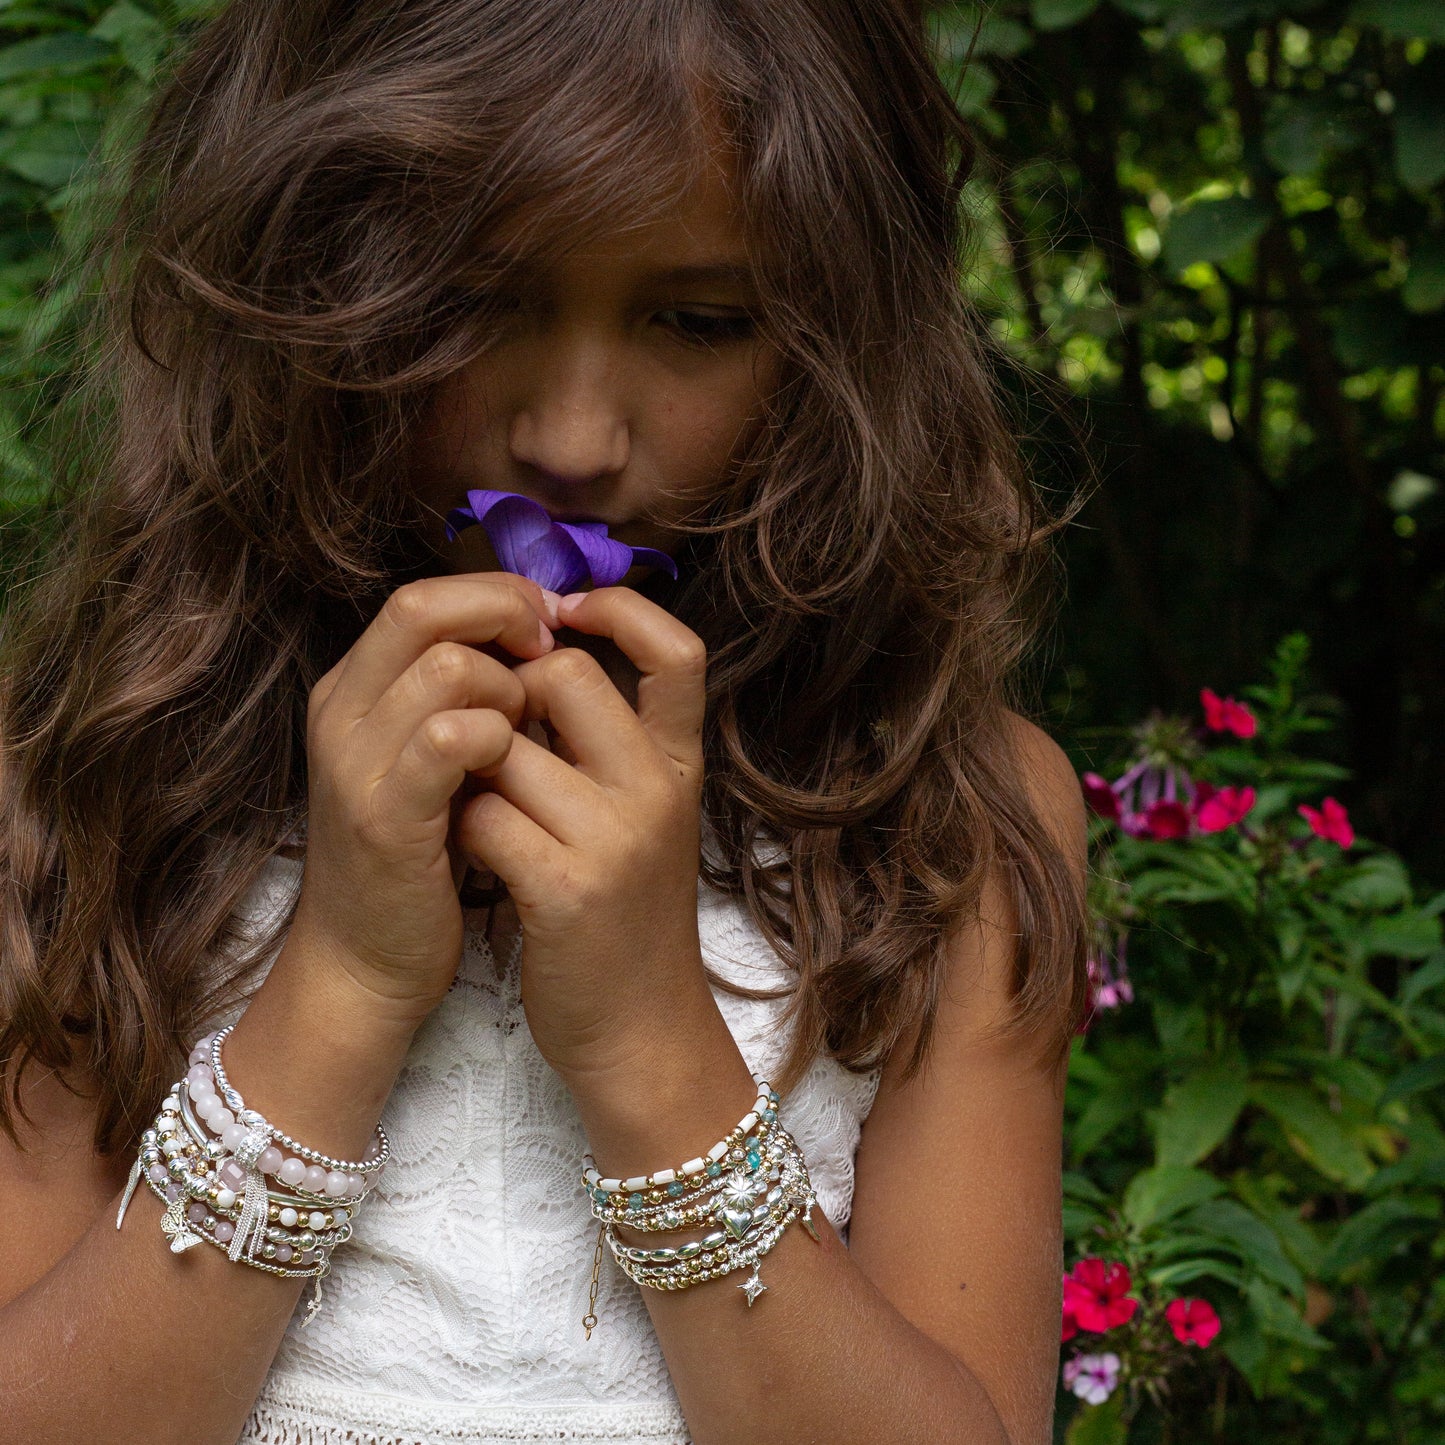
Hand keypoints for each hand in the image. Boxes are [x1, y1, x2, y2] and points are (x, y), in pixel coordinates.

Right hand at [291, 573, 554, 1025]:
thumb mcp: (430, 759)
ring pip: (444, 667)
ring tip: (525, 730)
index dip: (493, 596)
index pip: (420, 596)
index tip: (546, 625)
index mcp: (353, 690)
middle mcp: (340, 713)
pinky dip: (495, 737)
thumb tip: (534, 633)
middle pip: (421, 609)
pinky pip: (448, 738)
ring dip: (507, 687)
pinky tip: (513, 765)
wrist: (366, 963)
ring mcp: (354, 763)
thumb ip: (461, 696)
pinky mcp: (383, 817)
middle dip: (503, 617)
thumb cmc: (419, 856)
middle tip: (549, 655)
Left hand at [451, 586, 713, 1082]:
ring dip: (470, 768)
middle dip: (507, 693)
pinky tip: (469, 852)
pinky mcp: (566, 890)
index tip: (565, 613)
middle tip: (491, 735)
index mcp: (679, 765)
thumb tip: (540, 661)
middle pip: (566, 675)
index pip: (678, 652)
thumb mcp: (645, 817)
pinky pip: (481, 814)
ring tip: (476, 802)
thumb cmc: (625, 913)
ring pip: (505, 744)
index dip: (621, 609)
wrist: (639, 1029)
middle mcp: (658, 791)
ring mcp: (616, 840)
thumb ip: (611, 744)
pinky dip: (459, 825)